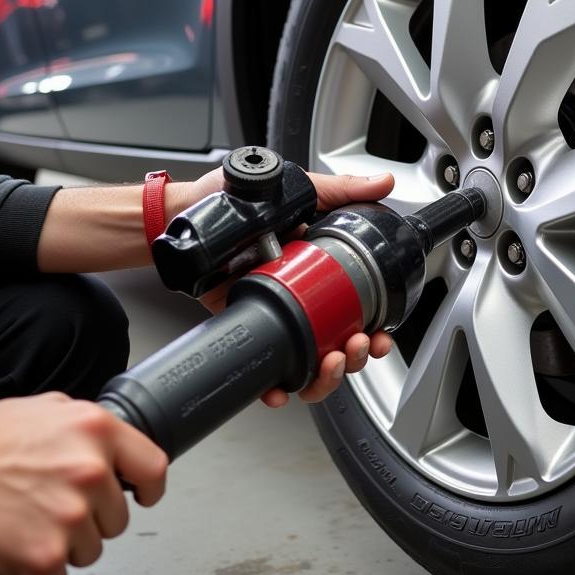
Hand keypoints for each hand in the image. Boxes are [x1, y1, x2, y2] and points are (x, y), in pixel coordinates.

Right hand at [0, 394, 167, 574]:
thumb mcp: (52, 408)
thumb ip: (91, 425)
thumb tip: (115, 444)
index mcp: (98, 432)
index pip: (154, 468)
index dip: (148, 487)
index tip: (141, 495)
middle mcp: (91, 473)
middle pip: (118, 518)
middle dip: (93, 517)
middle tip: (56, 504)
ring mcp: (70, 518)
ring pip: (92, 549)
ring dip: (67, 543)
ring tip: (34, 520)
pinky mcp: (44, 557)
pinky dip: (41, 572)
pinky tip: (21, 544)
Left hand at [185, 164, 395, 406]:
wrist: (190, 214)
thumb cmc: (239, 200)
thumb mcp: (300, 191)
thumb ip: (343, 190)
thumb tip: (384, 184)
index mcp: (323, 273)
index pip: (359, 310)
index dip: (374, 330)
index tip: (379, 335)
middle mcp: (304, 300)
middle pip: (341, 344)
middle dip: (356, 356)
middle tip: (354, 346)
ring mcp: (277, 317)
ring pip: (311, 362)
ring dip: (326, 375)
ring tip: (327, 362)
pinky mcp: (250, 328)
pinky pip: (268, 367)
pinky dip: (278, 387)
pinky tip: (282, 390)